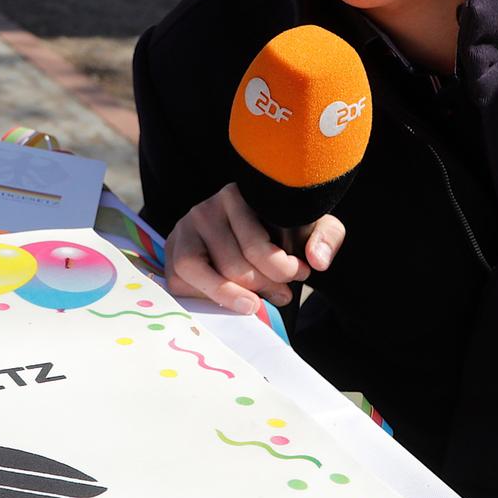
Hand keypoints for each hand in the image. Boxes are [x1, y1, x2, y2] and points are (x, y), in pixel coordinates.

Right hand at [163, 182, 343, 315]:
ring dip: (238, 297)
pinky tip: (232, 300)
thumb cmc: (281, 231)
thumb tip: (316, 261)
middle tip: (283, 294)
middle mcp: (206, 208)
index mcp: (239, 195)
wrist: (247, 235)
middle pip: (236, 267)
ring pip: (208, 276)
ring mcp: (184, 230)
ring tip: (259, 302)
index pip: (257, 245)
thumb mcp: (310, 228)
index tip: (300, 275)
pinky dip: (210, 297)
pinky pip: (183, 282)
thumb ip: (326, 238)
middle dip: (265, 286)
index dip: (282, 268)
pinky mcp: (172, 253)